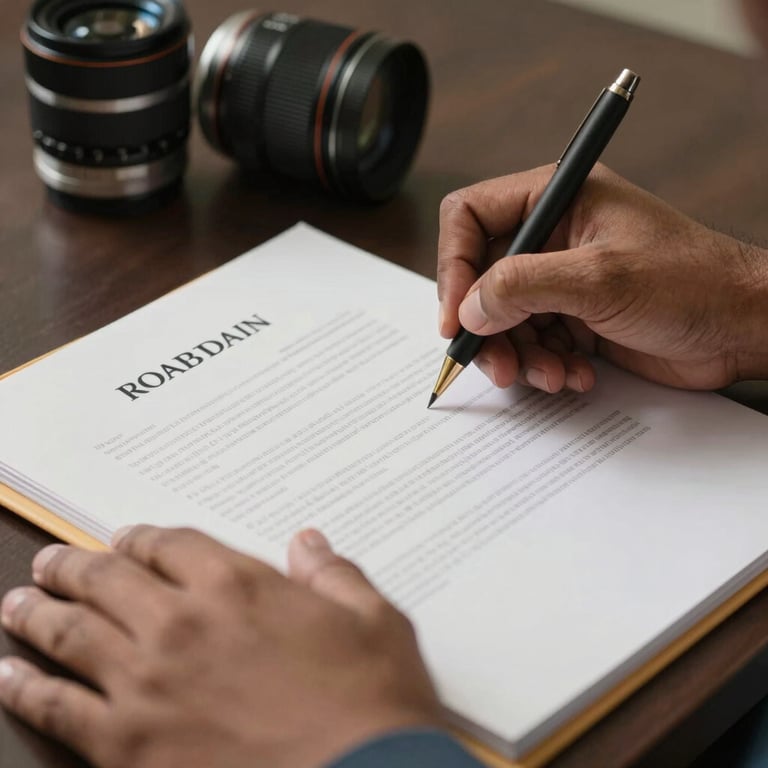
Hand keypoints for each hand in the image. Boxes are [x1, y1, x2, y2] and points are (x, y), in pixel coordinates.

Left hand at [0, 528, 440, 767]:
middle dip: (75, 566)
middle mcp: (183, 623)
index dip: (141, 538)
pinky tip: (11, 677)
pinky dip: (26, 688)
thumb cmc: (372, 704)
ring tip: (21, 601)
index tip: (126, 541)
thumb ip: (335, 575)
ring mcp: (147, 684)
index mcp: (238, 585)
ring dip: (39, 612)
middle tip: (54, 561)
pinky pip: (58, 707)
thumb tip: (311, 543)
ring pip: (72, 633)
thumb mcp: (374, 622)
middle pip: (107, 579)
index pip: (169, 543)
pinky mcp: (128, 745)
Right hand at [438, 164, 767, 391]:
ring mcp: (561, 279)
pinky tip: (575, 374)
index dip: (454, 267)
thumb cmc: (692, 282)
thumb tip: (469, 307)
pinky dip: (544, 365)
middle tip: (499, 364)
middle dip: (486, 327)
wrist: (741, 327)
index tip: (455, 318)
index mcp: (556, 198)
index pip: (470, 217)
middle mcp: (551, 236)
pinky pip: (531, 343)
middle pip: (480, 278)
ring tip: (550, 374)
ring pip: (502, 318)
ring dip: (518, 355)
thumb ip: (523, 286)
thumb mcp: (600, 278)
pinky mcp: (572, 316)